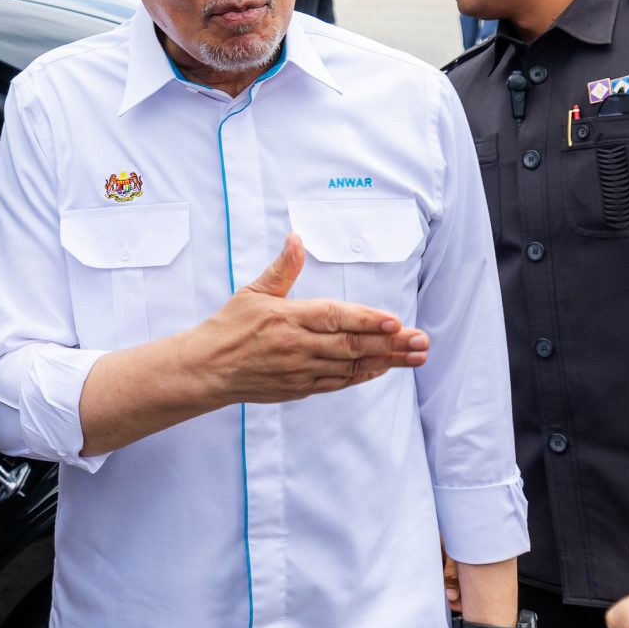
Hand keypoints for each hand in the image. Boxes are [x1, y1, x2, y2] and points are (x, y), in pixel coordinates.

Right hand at [187, 235, 426, 403]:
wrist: (207, 369)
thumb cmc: (229, 327)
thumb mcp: (253, 291)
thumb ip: (282, 268)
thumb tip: (296, 239)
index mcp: (288, 317)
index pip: (336, 317)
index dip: (367, 320)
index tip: (395, 321)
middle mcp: (298, 346)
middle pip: (352, 345)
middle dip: (391, 343)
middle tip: (421, 342)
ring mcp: (300, 370)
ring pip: (351, 366)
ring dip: (386, 361)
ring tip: (414, 358)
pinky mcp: (299, 388)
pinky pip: (338, 383)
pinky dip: (362, 376)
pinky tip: (382, 369)